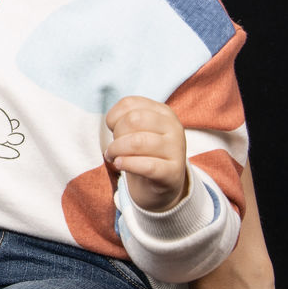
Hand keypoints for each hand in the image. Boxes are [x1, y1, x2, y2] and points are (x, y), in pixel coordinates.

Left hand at [104, 95, 187, 210]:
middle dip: (116, 134)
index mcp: (163, 112)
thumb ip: (125, 120)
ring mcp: (176, 149)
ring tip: (113, 157)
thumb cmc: (143, 152)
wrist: (161, 185)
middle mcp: (173, 127)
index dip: (113, 117)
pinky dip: (127, 164)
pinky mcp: (173, 172)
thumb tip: (111, 122)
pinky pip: (147, 166)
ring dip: (117, 150)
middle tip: (113, 148)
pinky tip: (119, 164)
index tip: (112, 129)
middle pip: (133, 120)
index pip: (129, 103)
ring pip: (138, 142)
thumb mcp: (136, 131)